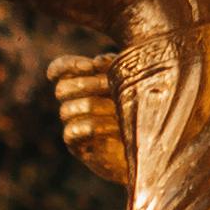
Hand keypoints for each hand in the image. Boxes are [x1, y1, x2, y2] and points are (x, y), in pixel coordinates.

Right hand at [50, 47, 130, 184]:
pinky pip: (72, 132)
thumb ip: (117, 67)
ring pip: (66, 110)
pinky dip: (93, 126)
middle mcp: (73, 103)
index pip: (60, 68)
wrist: (150, 148)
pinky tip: (116, 127)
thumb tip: (98, 61)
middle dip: (88, 84)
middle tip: (111, 86)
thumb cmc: (143, 110)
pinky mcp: (77, 146)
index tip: (90, 65)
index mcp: (83, 83)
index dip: (67, 65)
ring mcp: (73, 125)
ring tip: (118, 109)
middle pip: (62, 88)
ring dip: (94, 105)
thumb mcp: (132, 84)